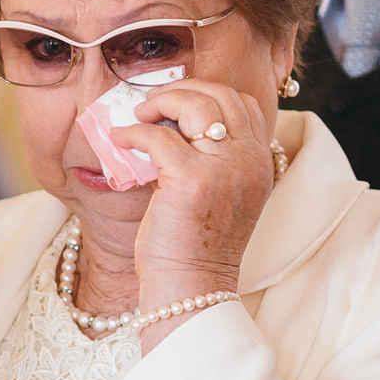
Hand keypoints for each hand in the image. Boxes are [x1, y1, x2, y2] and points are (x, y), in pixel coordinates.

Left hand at [118, 80, 275, 309]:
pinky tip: (120, 141)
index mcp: (260, 163)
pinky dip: (133, 133)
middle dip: (182, 91)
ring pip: (194, 106)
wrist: (193, 289)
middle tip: (151, 105)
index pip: (244, 105)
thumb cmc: (196, 246)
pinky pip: (157, 137)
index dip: (207, 95)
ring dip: (159, 103)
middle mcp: (249, 161)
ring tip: (138, 117)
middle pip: (220, 96)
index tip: (177, 105)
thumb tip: (168, 123)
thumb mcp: (219, 195)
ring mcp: (224, 169)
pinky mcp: (191, 180)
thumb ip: (210, 159)